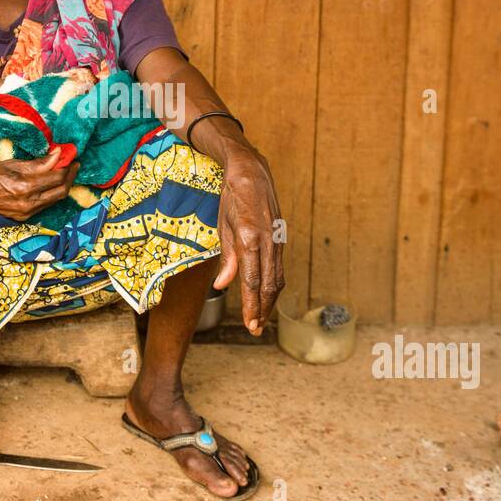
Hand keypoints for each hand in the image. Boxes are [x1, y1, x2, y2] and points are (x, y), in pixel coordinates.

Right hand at [0, 147, 79, 220]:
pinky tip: (49, 184)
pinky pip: (43, 206)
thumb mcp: (6, 162)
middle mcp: (27, 203)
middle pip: (61, 190)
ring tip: (64, 171)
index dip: (67, 164)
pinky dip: (50, 194)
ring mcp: (25, 213)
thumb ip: (35, 161)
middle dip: (70, 176)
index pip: (57, 175)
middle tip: (73, 163)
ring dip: (62, 185)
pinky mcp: (21, 218)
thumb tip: (58, 154)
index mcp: (24, 186)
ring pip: (54, 200)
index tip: (71, 152)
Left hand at [211, 147, 283, 334]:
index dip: (251, 304)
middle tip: (254, 329)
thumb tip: (221, 286)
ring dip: (270, 301)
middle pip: (268, 284)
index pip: (251, 280)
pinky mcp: (280, 239)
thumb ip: (226, 258)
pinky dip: (274, 285)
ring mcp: (276, 240)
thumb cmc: (232, 197)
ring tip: (260, 318)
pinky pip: (279, 267)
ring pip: (277, 278)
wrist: (252, 172)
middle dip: (262, 309)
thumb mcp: (223, 225)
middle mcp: (267, 241)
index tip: (249, 323)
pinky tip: (267, 296)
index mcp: (249, 237)